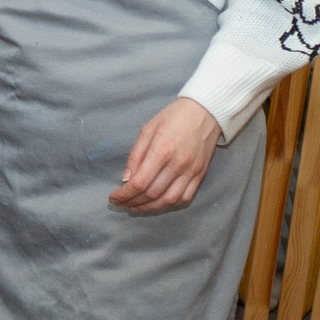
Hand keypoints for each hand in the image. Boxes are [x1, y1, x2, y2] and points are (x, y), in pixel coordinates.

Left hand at [112, 97, 221, 211]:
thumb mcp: (147, 130)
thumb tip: (126, 179)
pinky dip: (169, 204)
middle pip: (152, 193)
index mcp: (161, 151)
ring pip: (168, 200)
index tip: (113, 198)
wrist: (206, 112)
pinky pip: (185, 197)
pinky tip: (157, 203)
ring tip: (135, 207)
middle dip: (133, 202)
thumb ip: (136, 155)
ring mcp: (191, 172)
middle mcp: (177, 165)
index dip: (124, 194)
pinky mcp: (200, 175)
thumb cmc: (173, 117)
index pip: (139, 182)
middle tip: (121, 203)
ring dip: (149, 207)